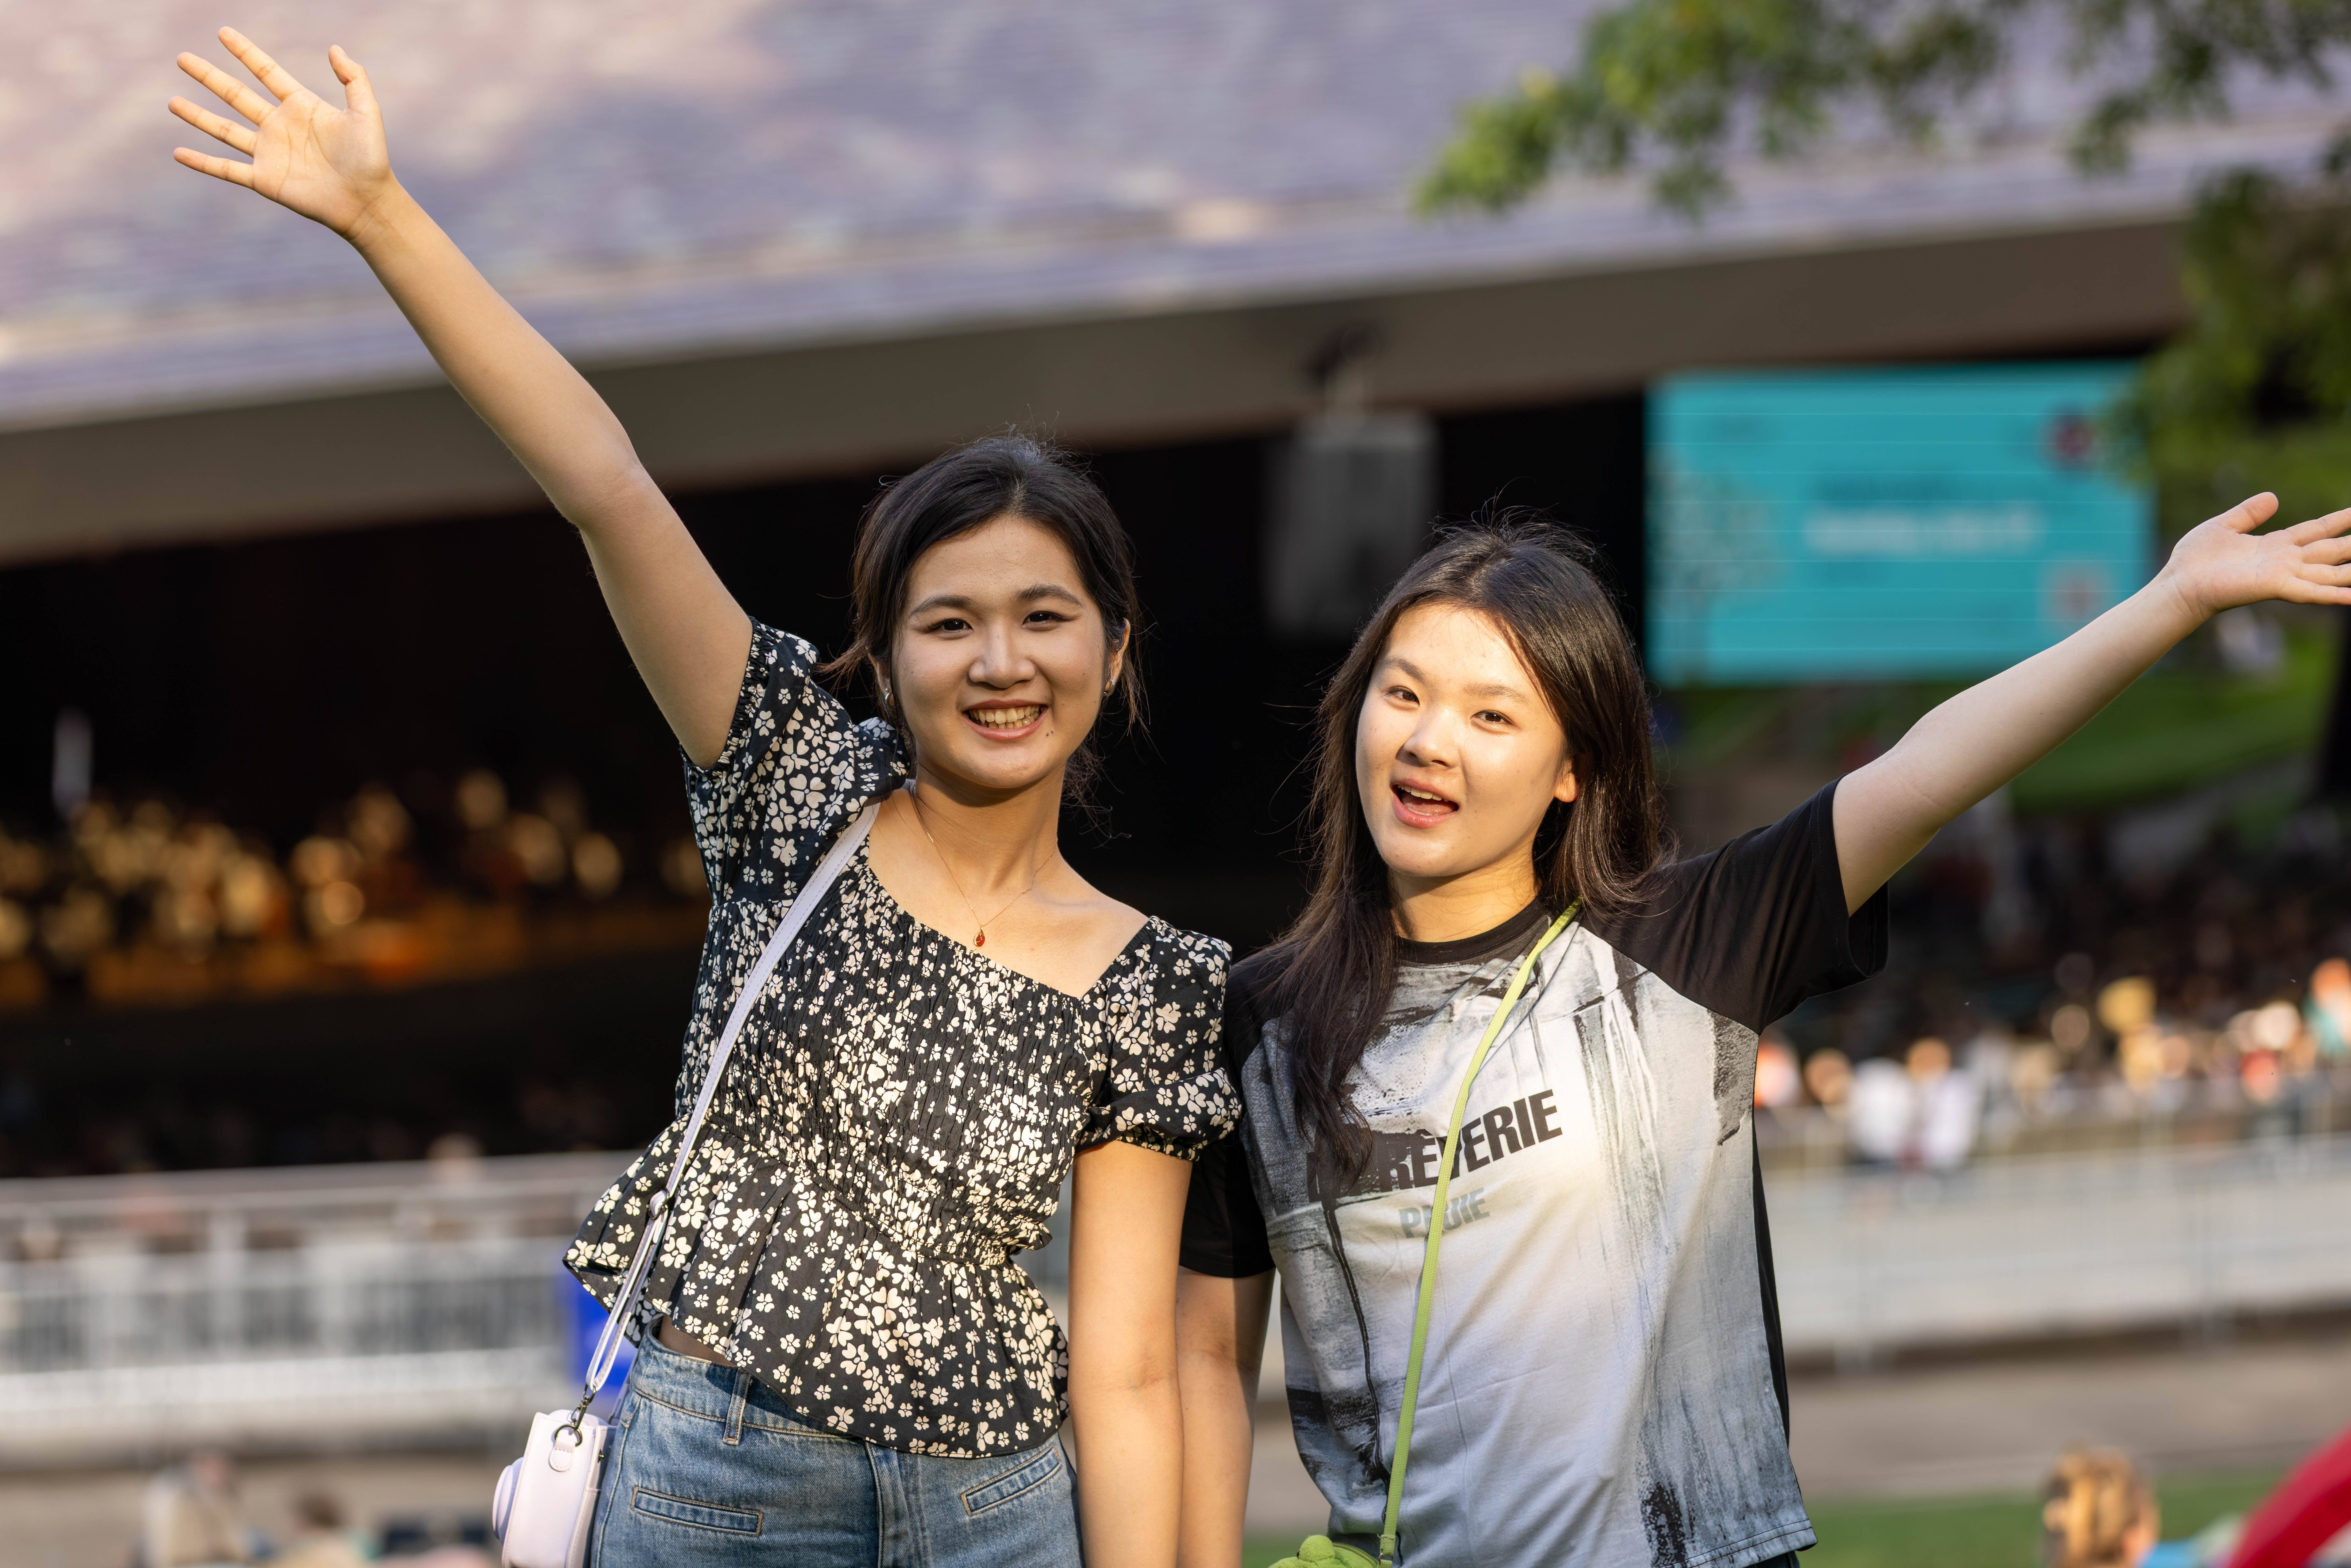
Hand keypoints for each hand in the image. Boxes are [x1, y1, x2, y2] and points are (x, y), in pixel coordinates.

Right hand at [169, 29, 395, 240]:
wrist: (367, 201)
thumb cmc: (371, 158)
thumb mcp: (366, 113)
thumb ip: (354, 79)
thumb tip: (335, 48)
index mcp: (301, 106)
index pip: (266, 72)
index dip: (245, 53)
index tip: (223, 32)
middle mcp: (280, 126)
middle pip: (236, 95)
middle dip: (209, 76)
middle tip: (182, 58)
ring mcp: (269, 153)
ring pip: (224, 129)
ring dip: (197, 116)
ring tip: (172, 102)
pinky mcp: (264, 179)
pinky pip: (226, 169)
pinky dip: (202, 162)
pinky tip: (178, 153)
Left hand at [2157, 492, 2350, 621]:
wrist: (2179, 584)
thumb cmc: (2195, 560)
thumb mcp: (2223, 526)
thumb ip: (2248, 513)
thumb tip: (2273, 496)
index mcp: (2276, 545)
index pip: (2317, 530)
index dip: (2339, 521)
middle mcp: (2285, 561)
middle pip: (2331, 550)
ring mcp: (2283, 575)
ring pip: (2330, 572)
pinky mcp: (2275, 587)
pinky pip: (2311, 591)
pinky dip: (2333, 594)